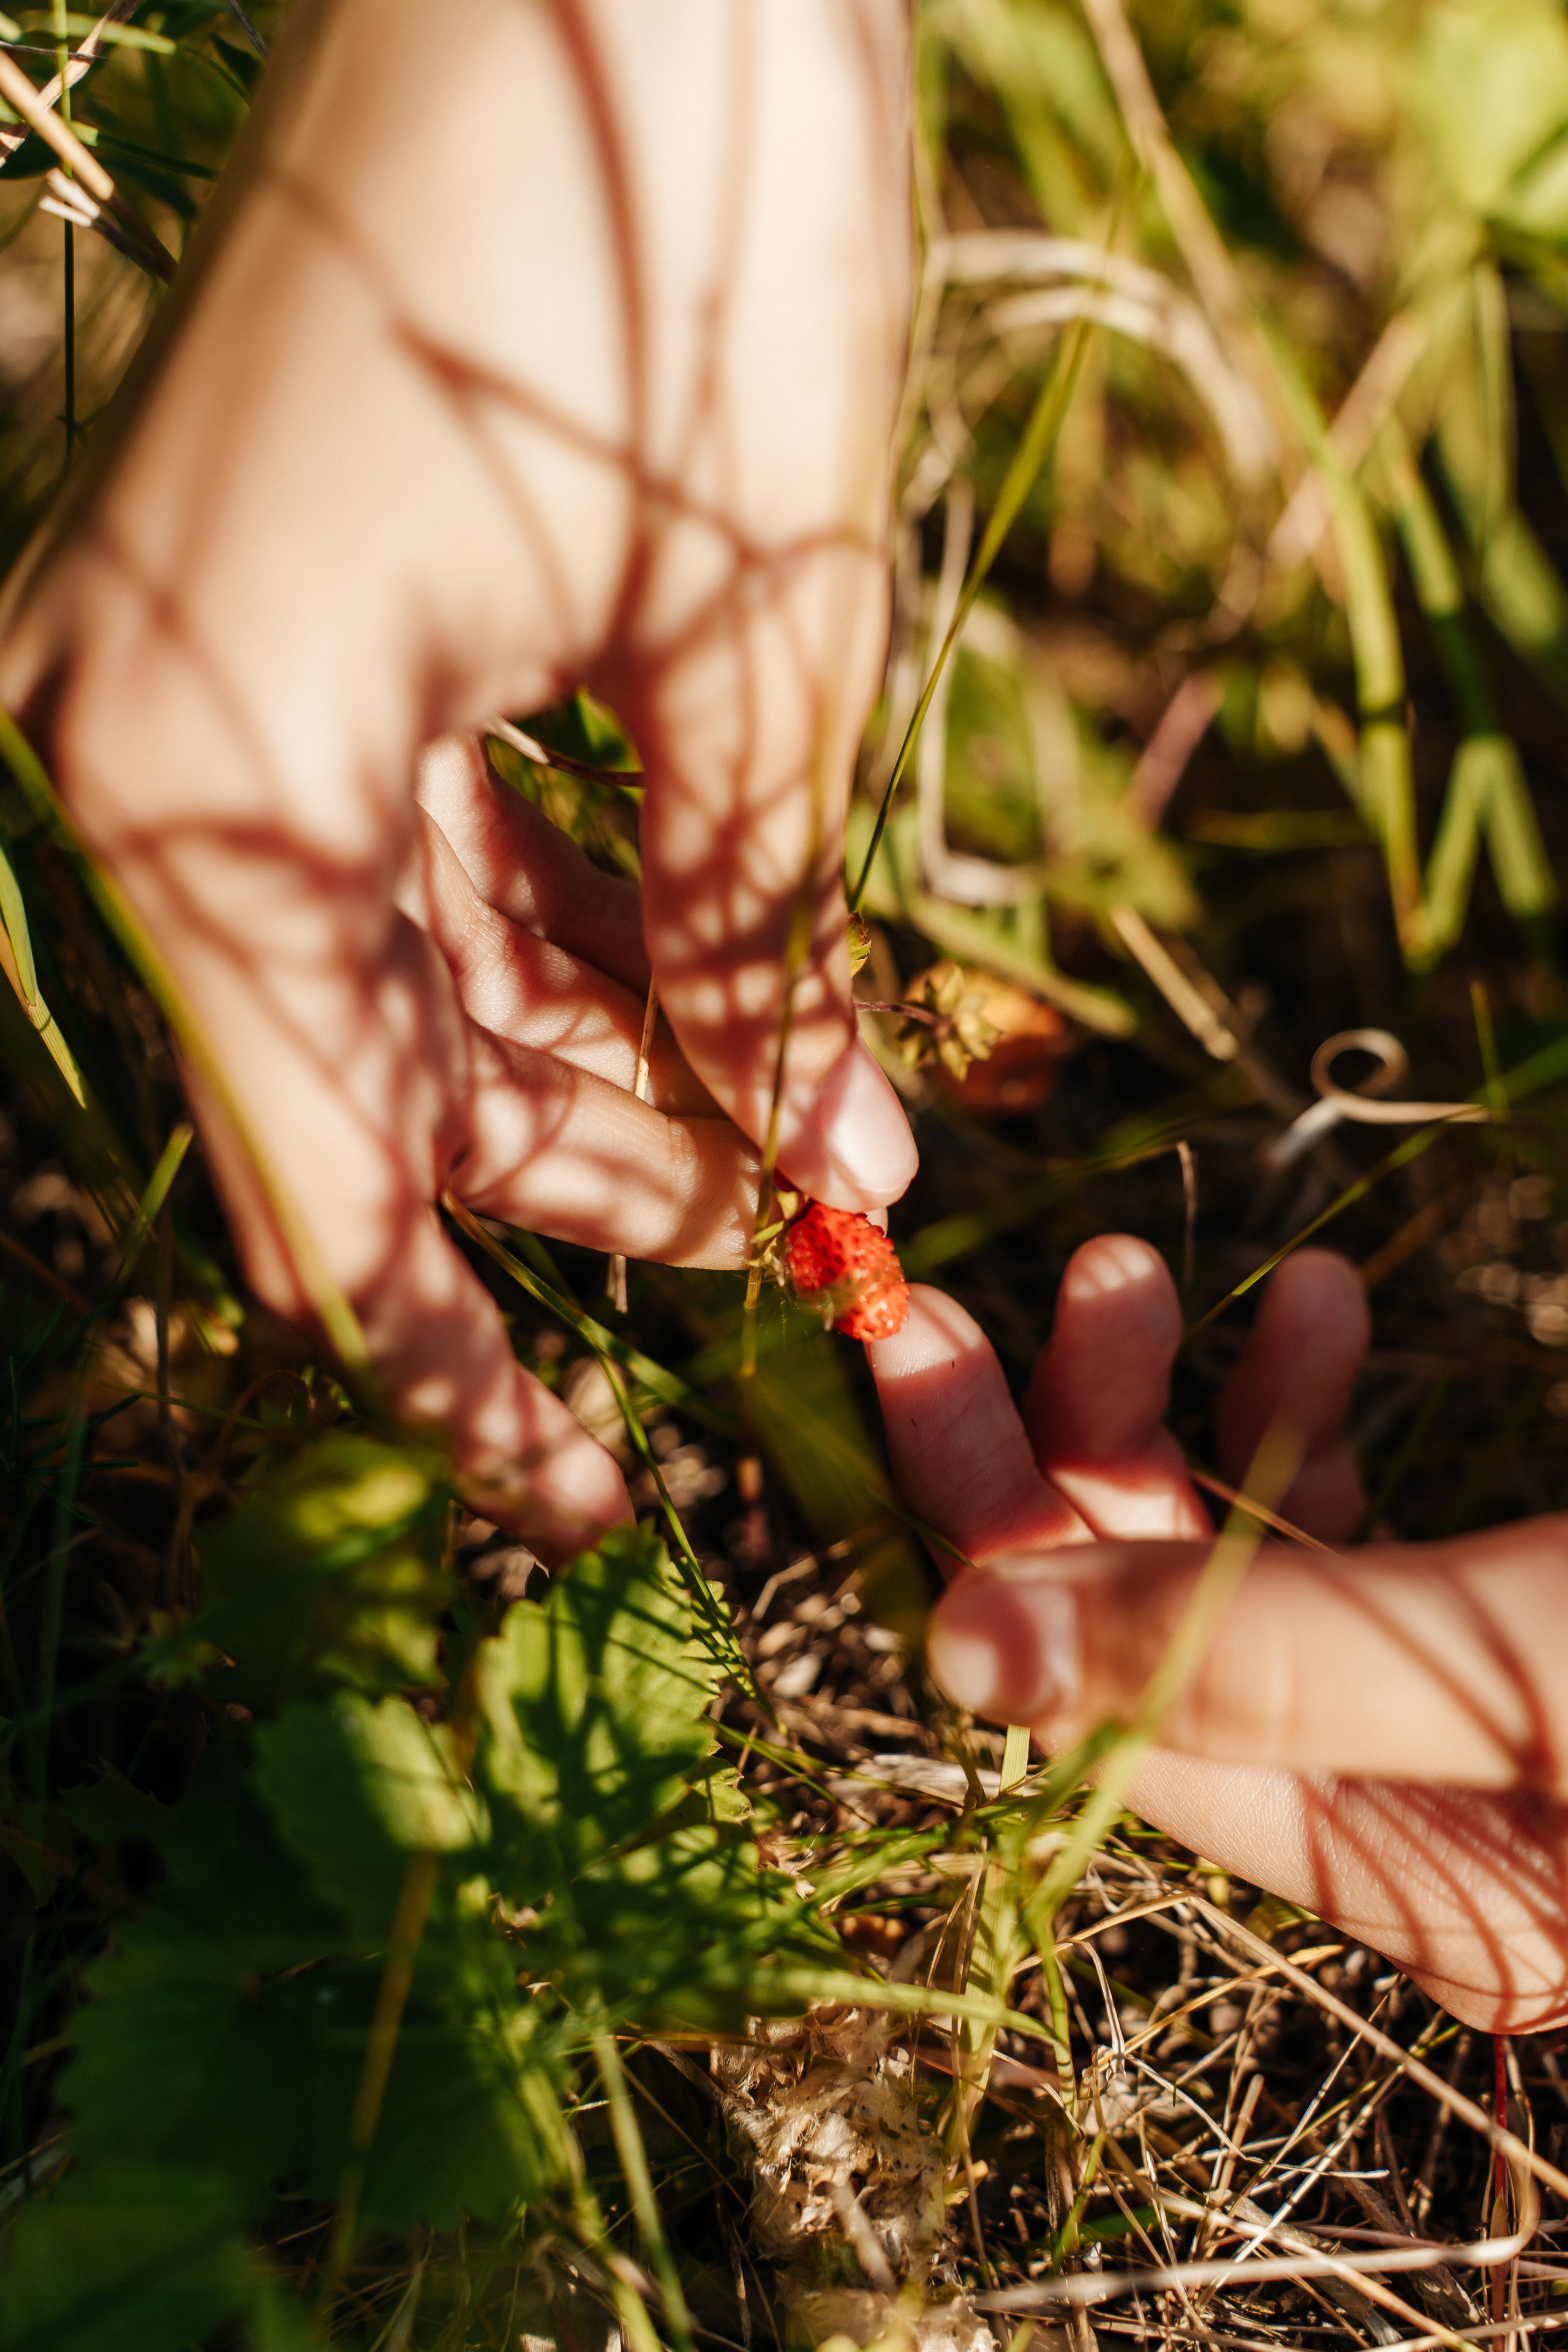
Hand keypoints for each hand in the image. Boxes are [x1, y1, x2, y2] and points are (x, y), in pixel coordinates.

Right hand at [0, 0, 916, 1557]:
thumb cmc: (675, 245)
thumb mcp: (758, 656)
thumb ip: (754, 938)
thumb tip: (811, 1164)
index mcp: (200, 784)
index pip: (329, 1195)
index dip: (459, 1381)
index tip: (585, 1517)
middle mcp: (149, 744)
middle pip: (387, 1089)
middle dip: (613, 1177)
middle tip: (834, 1222)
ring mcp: (202, 672)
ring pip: (415, 977)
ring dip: (616, 1056)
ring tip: (829, 1113)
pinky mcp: (286, 615)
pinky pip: (419, 847)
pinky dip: (571, 923)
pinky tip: (724, 969)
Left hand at [869, 1241, 1567, 2031]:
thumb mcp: (1507, 1666)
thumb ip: (1254, 1660)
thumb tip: (960, 1648)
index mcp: (1391, 1880)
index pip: (1106, 1711)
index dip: (992, 1529)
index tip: (902, 1366)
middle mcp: (1394, 1814)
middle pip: (1148, 1621)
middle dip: (1054, 1443)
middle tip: (942, 1302)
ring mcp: (1435, 1718)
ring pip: (1233, 1546)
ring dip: (1178, 1401)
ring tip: (1122, 1268)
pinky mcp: (1484, 1621)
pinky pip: (1346, 1520)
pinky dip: (1311, 1409)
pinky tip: (1319, 1301)